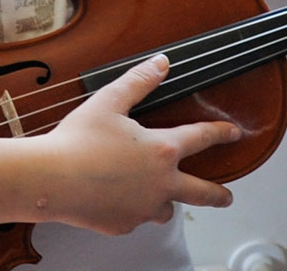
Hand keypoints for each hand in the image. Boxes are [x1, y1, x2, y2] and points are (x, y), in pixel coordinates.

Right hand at [38, 55, 239, 233]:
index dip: (222, 133)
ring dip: (167, 202)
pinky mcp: (121, 224)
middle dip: (218, 195)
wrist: (50, 180)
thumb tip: (162, 62)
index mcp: (162, 149)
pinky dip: (133, 211)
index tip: (235, 133)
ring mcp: (142, 208)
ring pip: (166, 209)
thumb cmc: (78, 140)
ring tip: (163, 199)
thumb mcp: (110, 101)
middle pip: (201, 191)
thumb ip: (139, 81)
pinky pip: (135, 219)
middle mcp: (160, 182)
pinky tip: (120, 202)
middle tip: (228, 197)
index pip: (202, 138)